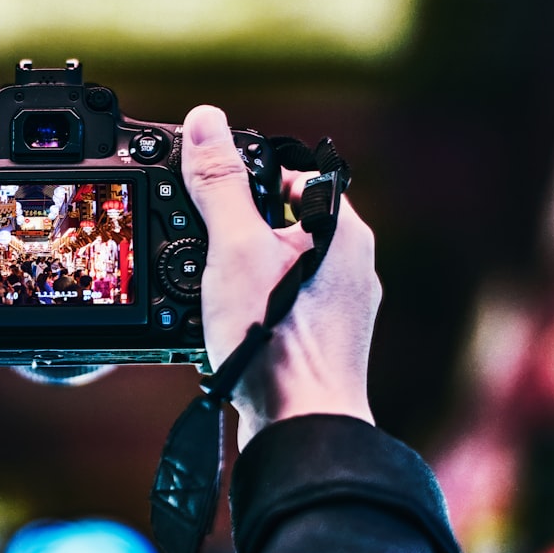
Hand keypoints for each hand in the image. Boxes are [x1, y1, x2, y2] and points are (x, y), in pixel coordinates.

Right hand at [181, 105, 379, 448]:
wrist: (299, 429)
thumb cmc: (278, 342)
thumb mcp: (237, 249)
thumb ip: (222, 184)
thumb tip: (206, 122)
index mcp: (341, 231)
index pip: (296, 175)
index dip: (250, 175)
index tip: (214, 188)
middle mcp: (349, 266)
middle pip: (284, 221)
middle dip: (240, 227)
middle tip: (204, 242)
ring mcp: (338, 308)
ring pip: (280, 265)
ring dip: (242, 268)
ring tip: (212, 288)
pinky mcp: (321, 341)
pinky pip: (280, 303)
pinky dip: (251, 304)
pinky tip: (227, 323)